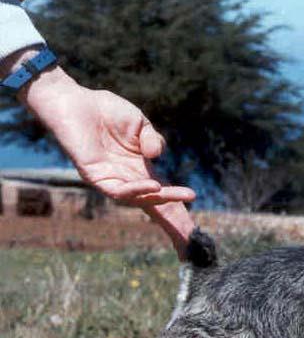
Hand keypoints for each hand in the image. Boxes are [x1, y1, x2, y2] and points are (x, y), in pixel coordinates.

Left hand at [13, 52, 195, 256]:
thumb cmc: (106, 111)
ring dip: (162, 199)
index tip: (196, 226)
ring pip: (140, 199)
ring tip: (182, 196)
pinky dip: (136, 190)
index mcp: (142, 169)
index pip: (165, 194)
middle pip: (155, 206)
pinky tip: (152, 185)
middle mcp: (129, 179)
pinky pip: (118, 191)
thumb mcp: (140, 124)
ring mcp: (113, 180)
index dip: (179, 208)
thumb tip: (155, 156)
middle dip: (173, 222)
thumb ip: (153, 140)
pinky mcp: (95, 177)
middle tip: (191, 236)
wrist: (74, 101)